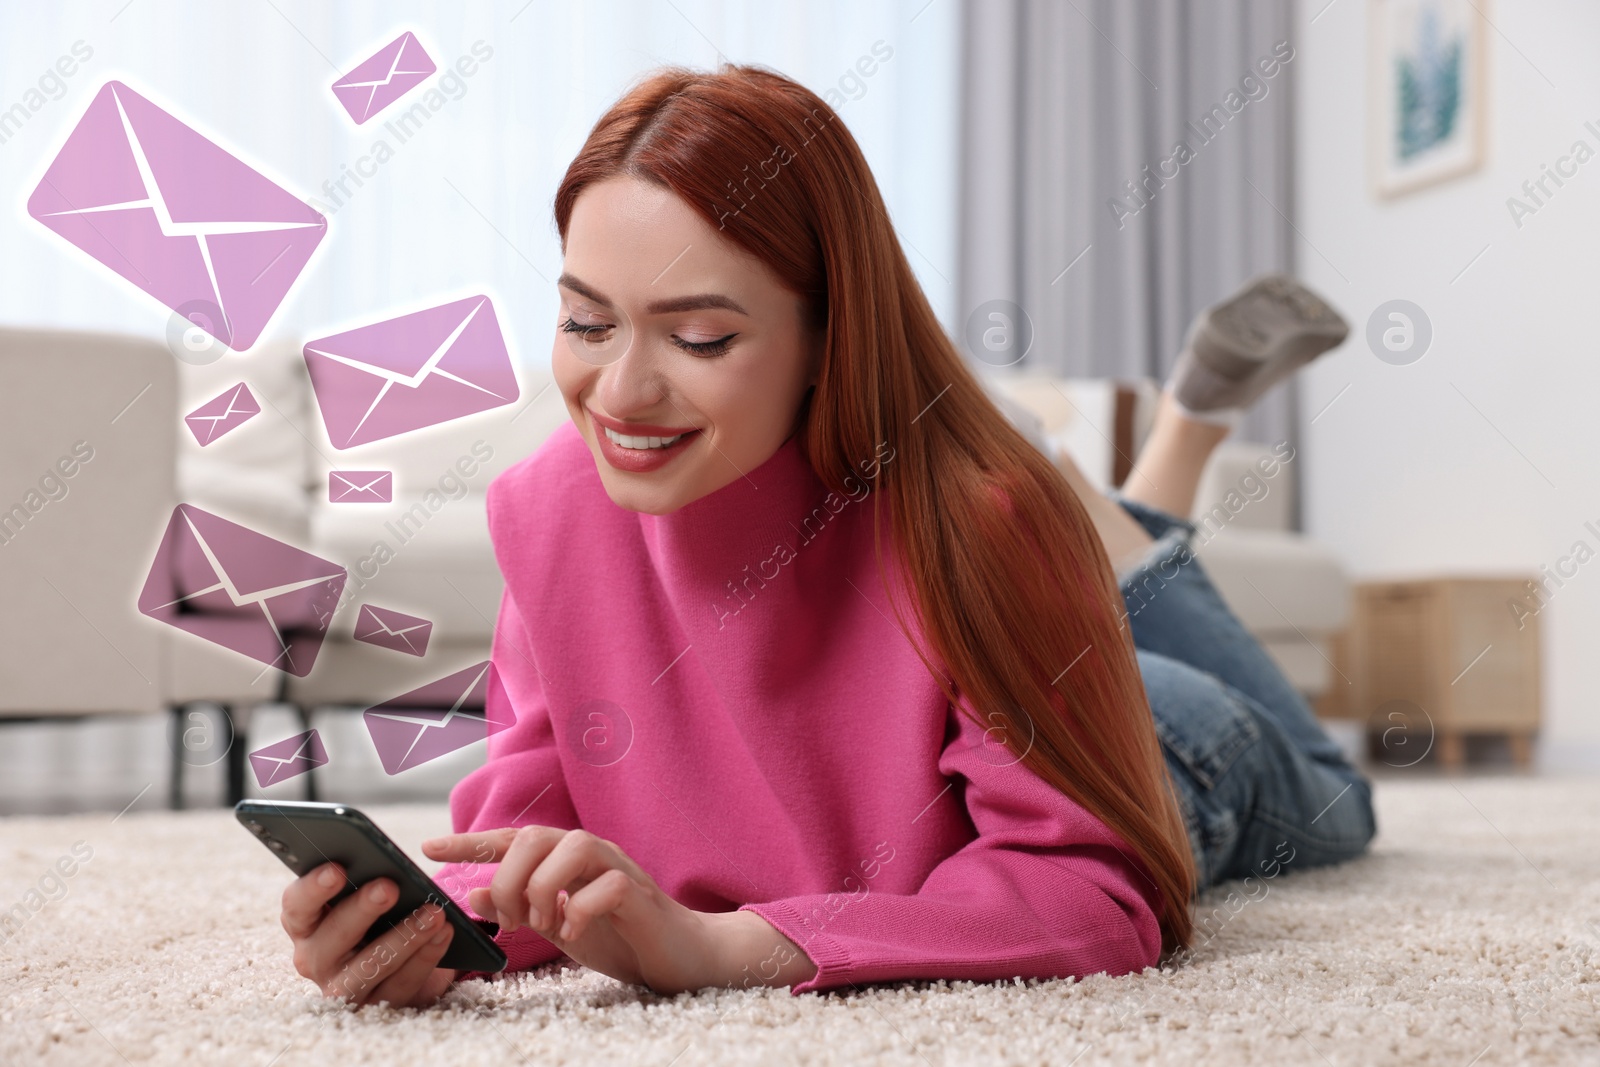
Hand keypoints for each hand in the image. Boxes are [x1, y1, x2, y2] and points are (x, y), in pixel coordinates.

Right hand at [280, 861, 457, 1007]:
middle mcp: (315, 958)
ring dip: (404, 937)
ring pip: (369, 966)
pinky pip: (402, 984)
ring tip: (433, 912)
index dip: (314, 887)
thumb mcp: (362, 894)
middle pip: (331, 938)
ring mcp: (343, 987)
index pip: (296, 905)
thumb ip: (363, 878)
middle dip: (362, 910)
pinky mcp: (376, 1006)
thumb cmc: (375, 912)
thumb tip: (382, 857)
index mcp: (304, 922)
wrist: (401, 956)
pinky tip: (445, 932)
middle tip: (389, 887)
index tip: (338, 869)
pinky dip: (426, 957)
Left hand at [422, 826, 815, 993]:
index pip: (510, 840)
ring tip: (545, 924)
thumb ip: (517, 907)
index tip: (428, 848)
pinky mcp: (640, 894)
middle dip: (508, 878)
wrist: (677, 954)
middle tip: (512, 919)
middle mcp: (589, 852)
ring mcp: (616, 868)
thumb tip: (470, 894)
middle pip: (534, 835)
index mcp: (564, 858)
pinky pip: (605, 886)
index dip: (469, 843)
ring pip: (570, 847)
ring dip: (544, 888)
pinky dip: (580, 911)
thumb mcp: (555, 923)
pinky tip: (574, 933)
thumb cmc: (617, 935)